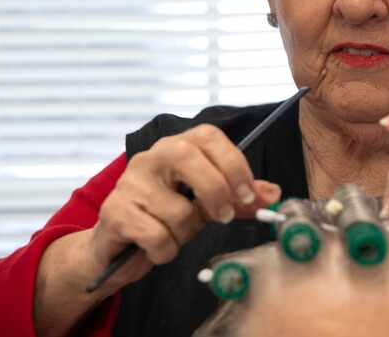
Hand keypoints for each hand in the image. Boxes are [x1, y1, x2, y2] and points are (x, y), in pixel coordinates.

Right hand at [88, 124, 281, 292]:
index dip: (234, 163)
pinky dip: (164, 251)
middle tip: (224, 217)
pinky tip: (155, 248)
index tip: (249, 196)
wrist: (117, 249)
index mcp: (177, 147)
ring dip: (185, 234)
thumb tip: (273, 195)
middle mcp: (151, 157)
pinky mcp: (115, 213)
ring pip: (178, 211)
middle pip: (188, 157)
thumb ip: (239, 199)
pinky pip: (157, 236)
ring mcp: (130, 183)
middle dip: (215, 191)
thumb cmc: (166, 218)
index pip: (209, 136)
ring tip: (174, 234)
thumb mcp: (206, 205)